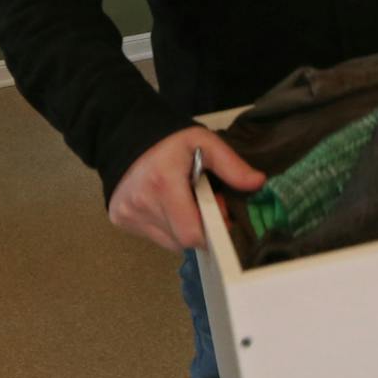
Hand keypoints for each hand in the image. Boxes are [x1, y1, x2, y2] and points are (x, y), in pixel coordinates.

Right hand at [108, 127, 266, 252]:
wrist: (124, 134)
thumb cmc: (169, 140)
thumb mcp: (203, 142)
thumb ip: (231, 165)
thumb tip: (258, 183)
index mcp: (164, 184)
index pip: (191, 233)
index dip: (210, 229)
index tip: (217, 212)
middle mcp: (142, 203)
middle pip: (182, 240)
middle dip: (199, 228)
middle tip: (200, 205)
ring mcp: (128, 214)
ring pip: (168, 242)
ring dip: (181, 229)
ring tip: (180, 203)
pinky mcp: (119, 219)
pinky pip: (153, 236)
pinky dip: (164, 227)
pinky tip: (163, 206)